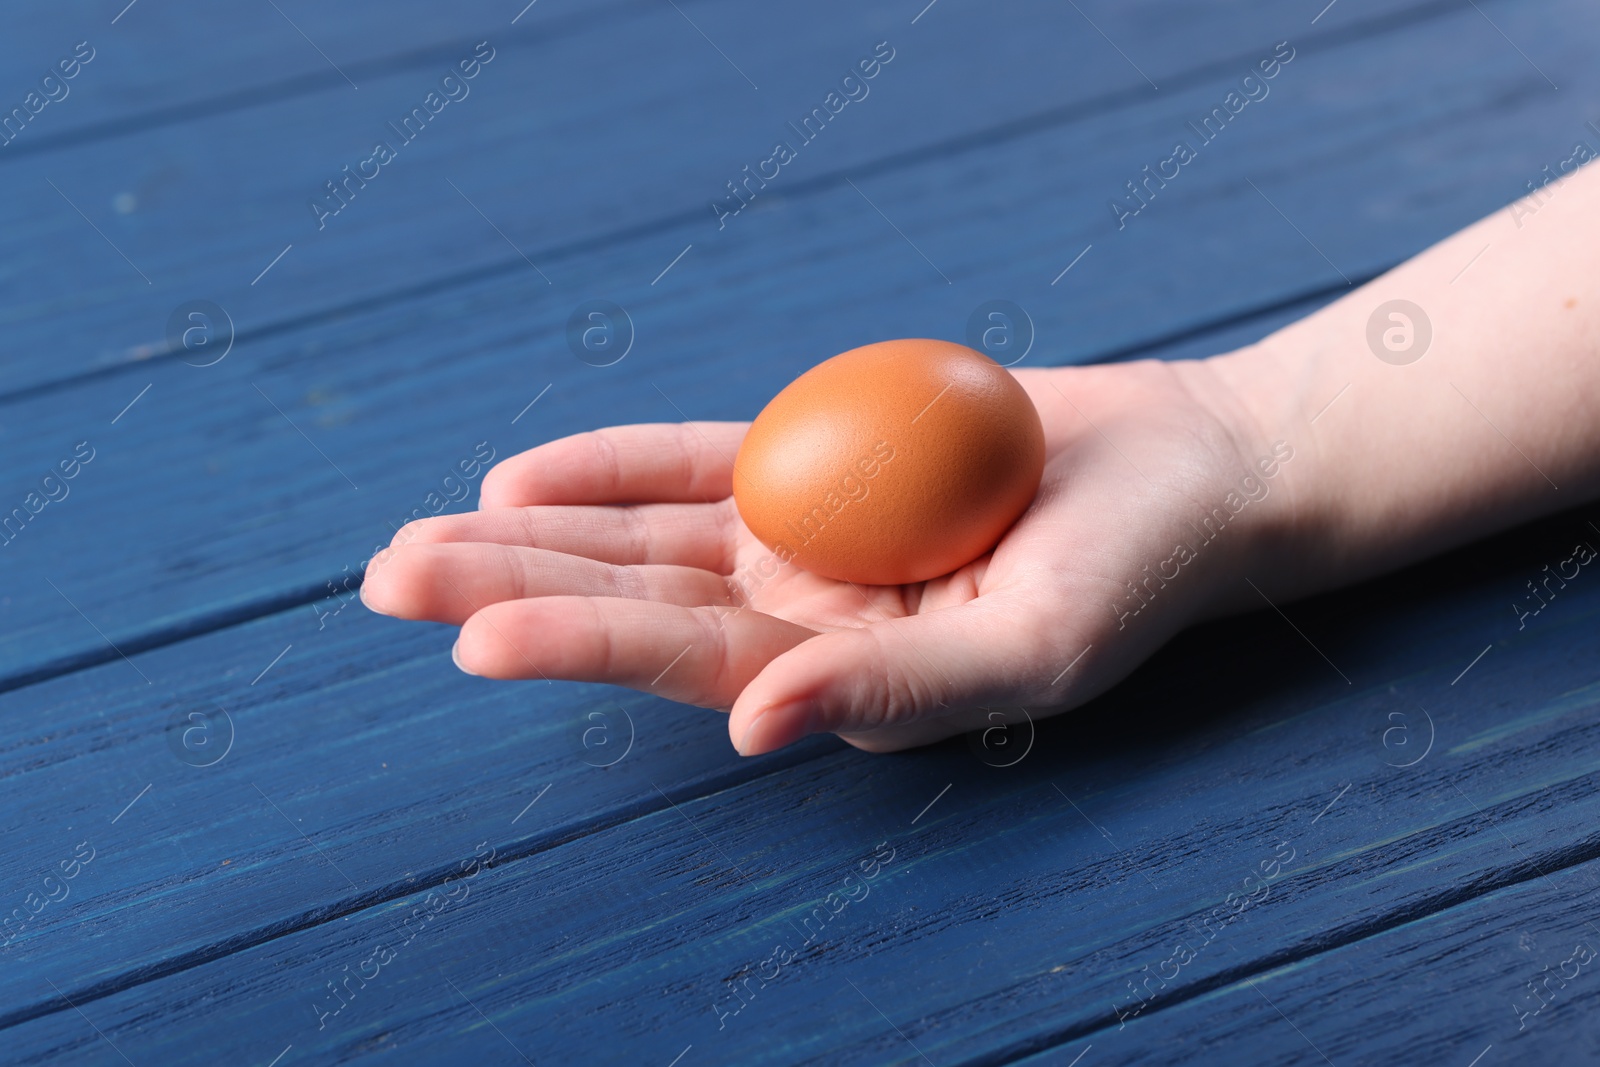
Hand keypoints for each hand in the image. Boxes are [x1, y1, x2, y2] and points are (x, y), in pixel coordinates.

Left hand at [360, 354, 1296, 753]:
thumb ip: (897, 696)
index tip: (470, 636)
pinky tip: (520, 476)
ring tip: (414, 544)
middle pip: (631, 600)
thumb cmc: (1130, 578)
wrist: (1186, 473)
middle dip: (511, 589)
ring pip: (636, 537)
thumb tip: (756, 729)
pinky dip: (608, 466)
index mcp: (840, 677)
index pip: (687, 663)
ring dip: (529, 536)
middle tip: (386, 582)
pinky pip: (691, 462)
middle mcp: (801, 614)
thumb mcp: (1029, 647)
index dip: (581, 645)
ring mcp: (799, 536)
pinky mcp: (814, 459)